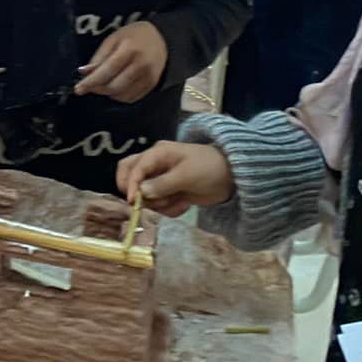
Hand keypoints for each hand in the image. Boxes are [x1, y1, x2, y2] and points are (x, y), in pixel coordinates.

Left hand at [76, 22, 168, 102]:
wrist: (162, 39)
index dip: (91, 82)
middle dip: (98, 88)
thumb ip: (99, 56)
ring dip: (108, 93)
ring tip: (103, 83)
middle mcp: (141, 65)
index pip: (107, 70)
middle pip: (114, 86)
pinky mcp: (152, 85)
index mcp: (129, 50)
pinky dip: (119, 96)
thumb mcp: (114, 38)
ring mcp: (148, 77)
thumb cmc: (134, 36)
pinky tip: (115, 87)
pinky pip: (131, 98)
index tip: (78, 89)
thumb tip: (84, 72)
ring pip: (122, 95)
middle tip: (89, 85)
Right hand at [117, 142, 234, 216]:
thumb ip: (162, 184)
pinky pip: (158, 203)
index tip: (134, 202)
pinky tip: (183, 205)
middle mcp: (155, 165)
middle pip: (130, 175)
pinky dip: (168, 208)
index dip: (131, 184)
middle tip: (150, 204)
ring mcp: (161, 179)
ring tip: (178, 202)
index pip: (134, 167)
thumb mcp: (187, 175)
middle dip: (137, 193)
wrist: (232, 177)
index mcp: (158, 154)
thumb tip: (140, 192)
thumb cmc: (209, 169)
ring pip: (144, 194)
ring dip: (158, 203)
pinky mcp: (168, 192)